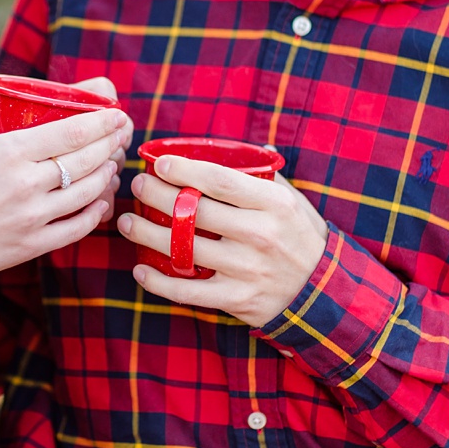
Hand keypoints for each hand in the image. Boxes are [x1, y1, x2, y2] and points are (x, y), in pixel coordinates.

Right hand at [0, 61, 128, 283]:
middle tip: (123, 134)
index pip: (71, 132)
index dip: (102, 123)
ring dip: (105, 176)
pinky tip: (99, 201)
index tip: (117, 115)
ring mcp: (32, 218)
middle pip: (86, 160)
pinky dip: (93, 213)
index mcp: (7, 152)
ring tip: (112, 163)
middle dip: (111, 144)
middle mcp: (26, 184)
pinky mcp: (31, 246)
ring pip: (87, 193)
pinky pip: (76, 228)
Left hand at [116, 154, 327, 327]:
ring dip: (146, 233)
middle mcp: (259, 235)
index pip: (219, 181)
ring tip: (126, 222)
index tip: (160, 164)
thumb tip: (243, 148)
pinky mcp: (237, 299)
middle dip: (156, 195)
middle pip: (194, 212)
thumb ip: (265, 176)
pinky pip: (187, 291)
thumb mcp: (293, 201)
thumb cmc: (301, 238)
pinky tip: (140, 269)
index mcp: (273, 204)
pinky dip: (158, 282)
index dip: (184, 170)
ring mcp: (247, 270)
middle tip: (136, 185)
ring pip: (183, 249)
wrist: (322, 293)